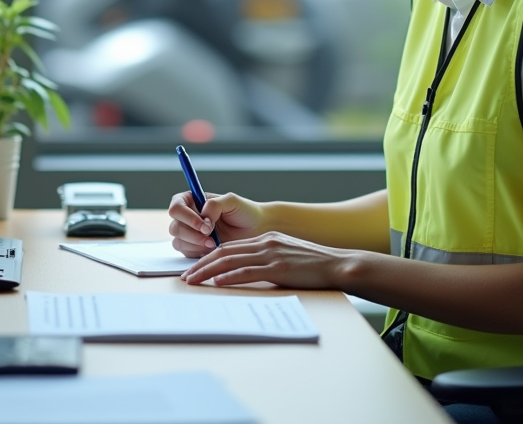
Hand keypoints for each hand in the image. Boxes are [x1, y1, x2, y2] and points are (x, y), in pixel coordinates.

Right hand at [168, 191, 264, 256]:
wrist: (255, 230)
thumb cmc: (244, 212)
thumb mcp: (231, 201)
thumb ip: (214, 205)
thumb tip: (202, 218)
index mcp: (192, 200)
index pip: (176, 207)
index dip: (187, 217)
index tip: (205, 225)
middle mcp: (187, 217)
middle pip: (175, 227)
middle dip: (192, 234)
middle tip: (211, 238)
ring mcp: (189, 234)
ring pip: (178, 241)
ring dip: (196, 245)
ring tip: (215, 244)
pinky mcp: (193, 249)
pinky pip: (186, 253)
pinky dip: (198, 253)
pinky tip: (213, 249)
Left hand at [180, 231, 351, 288]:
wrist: (337, 264)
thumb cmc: (314, 266)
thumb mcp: (286, 256)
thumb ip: (267, 260)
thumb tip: (246, 273)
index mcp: (266, 239)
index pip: (229, 246)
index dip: (209, 257)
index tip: (195, 269)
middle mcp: (265, 242)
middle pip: (224, 251)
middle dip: (201, 264)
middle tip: (186, 277)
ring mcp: (271, 254)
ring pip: (230, 260)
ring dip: (208, 271)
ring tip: (192, 281)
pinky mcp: (278, 268)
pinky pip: (247, 272)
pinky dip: (229, 276)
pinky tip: (217, 282)